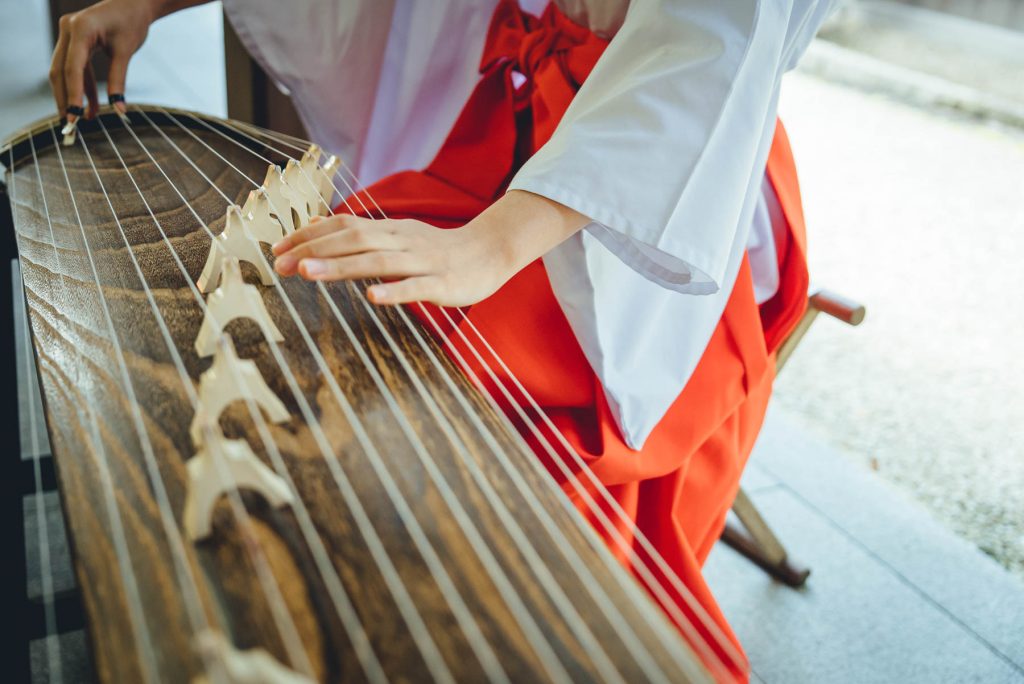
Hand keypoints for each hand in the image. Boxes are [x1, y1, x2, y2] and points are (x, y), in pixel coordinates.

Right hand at [49, 0, 207, 121]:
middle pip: (60, 70)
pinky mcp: (74, 41)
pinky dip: (82, 87)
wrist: (133, 3)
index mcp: (81, 29)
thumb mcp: (126, 51)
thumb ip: (119, 80)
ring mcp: (68, 35)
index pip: (72, 67)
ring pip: (64, 71)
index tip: (74, 115)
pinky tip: (90, 107)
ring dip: (73, 95)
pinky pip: (75, 68)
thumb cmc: (132, 22)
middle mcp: (68, 30)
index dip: (72, 93)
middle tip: (70, 123)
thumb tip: (119, 110)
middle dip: (65, 98)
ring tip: (83, 119)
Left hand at [272, 190, 589, 306]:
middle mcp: (402, 241)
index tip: (279, 249)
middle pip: (354, 240)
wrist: (491, 253)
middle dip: (316, 251)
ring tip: (310, 275)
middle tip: (282, 264)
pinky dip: (393, 291)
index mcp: (390, 229)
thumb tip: (318, 228)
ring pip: (378, 261)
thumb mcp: (397, 236)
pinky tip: (372, 297)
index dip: (310, 236)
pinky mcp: (442, 284)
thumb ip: (361, 234)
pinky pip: (415, 287)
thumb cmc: (439, 251)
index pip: (344, 226)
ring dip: (342, 267)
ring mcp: (423, 262)